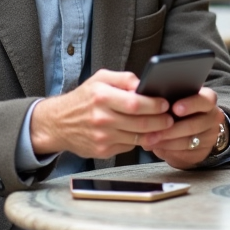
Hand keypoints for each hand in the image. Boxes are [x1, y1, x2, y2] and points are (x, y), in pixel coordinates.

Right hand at [29, 69, 172, 159]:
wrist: (58, 123)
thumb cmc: (83, 99)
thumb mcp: (100, 79)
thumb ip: (124, 79)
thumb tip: (145, 84)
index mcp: (101, 97)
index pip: (135, 103)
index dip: (154, 105)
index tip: (165, 103)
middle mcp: (101, 118)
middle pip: (139, 122)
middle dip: (160, 121)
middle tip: (171, 118)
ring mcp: (102, 137)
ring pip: (137, 137)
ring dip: (155, 133)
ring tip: (164, 127)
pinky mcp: (102, 151)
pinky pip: (129, 147)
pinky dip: (140, 141)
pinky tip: (147, 135)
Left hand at [141, 87, 224, 168]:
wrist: (191, 131)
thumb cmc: (179, 111)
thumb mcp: (176, 101)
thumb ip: (168, 100)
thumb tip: (150, 103)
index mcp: (208, 100)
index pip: (205, 100)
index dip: (191, 104)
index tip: (175, 108)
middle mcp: (213, 118)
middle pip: (195, 124)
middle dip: (172, 129)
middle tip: (155, 131)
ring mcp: (210, 137)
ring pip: (189, 141)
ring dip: (168, 142)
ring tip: (150, 140)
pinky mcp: (203, 152)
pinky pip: (186, 153)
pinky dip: (169, 151)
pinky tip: (157, 147)